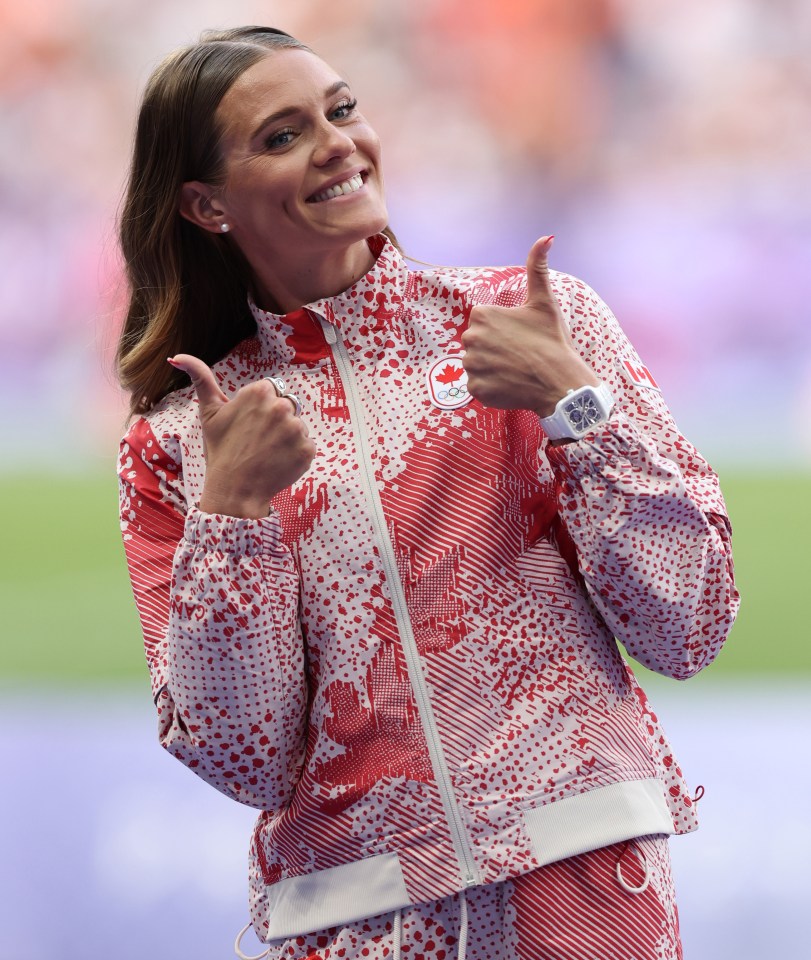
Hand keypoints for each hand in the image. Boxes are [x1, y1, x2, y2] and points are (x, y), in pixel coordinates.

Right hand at [168, 355, 315, 518]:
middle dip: (274, 421)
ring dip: (286, 438)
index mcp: (259, 392)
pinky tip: (278, 463)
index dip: (259, 409)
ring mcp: (296, 429)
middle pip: (286, 406)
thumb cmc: (220, 451)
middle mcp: (281, 406)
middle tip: (256, 441)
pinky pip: (306, 446)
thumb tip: (177, 357)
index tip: (248, 425)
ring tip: (266, 453)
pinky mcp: (307, 449)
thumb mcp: (209, 412)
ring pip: (296, 426)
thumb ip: (200, 378)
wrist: (234, 491)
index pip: (270, 391)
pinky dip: (296, 455)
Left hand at [461, 236, 598, 416]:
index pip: (483, 323)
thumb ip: (537, 268)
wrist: (559, 381)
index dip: (502, 330)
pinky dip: (492, 388)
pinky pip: (478, 387)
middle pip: (477, 344)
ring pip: (477, 365)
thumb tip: (546, 237)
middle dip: (493, 349)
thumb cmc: (551, 340)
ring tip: (515, 369)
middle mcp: (470, 339)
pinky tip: (511, 384)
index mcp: (482, 315)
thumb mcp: (544, 302)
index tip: (519, 337)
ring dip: (492, 369)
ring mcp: (472, 366)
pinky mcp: (476, 390)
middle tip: (518, 354)